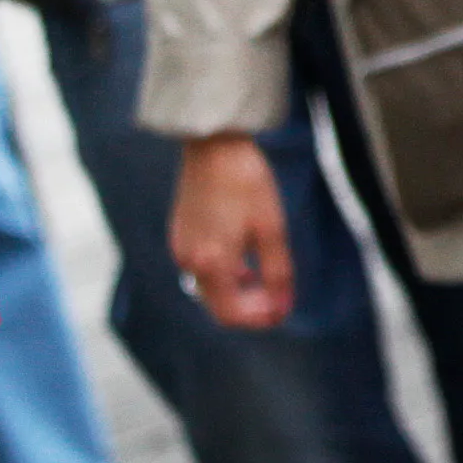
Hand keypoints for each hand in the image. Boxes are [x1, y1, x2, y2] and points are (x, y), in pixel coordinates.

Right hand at [169, 136, 292, 329]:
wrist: (213, 143)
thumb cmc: (246, 181)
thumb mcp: (271, 228)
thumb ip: (278, 273)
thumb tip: (283, 309)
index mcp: (211, 262)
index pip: (230, 314)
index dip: (258, 319)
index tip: (281, 309)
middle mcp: (189, 260)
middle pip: (217, 305)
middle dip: (248, 307)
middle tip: (276, 297)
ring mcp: (180, 247)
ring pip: (208, 288)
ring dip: (235, 291)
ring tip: (262, 277)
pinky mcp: (179, 233)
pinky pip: (200, 268)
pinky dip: (222, 273)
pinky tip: (241, 257)